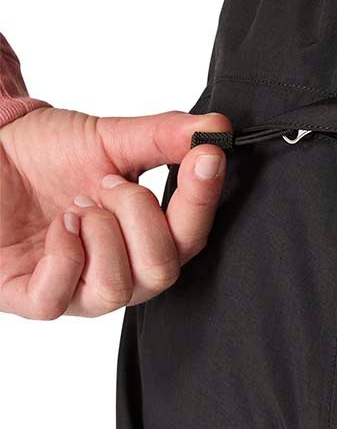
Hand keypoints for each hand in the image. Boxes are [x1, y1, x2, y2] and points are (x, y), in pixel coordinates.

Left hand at [0, 107, 232, 318]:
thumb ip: (167, 135)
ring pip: (116, 289)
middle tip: (109, 184)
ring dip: (100, 235)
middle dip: (139, 218)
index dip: (203, 199)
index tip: (206, 157)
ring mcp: (75, 290)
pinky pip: (58, 298)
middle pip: (162, 271)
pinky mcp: (28, 297)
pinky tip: (60, 225)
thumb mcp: (113, 137)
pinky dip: (64, 255)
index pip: (193, 236)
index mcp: (148, 237)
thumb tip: (216, 129)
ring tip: (78, 206)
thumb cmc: (48, 153)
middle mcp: (120, 270)